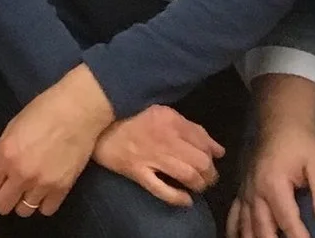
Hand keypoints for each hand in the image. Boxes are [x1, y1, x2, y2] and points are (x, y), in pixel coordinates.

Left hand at [0, 66, 113, 217]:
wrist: (78, 111)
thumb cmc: (42, 112)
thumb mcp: (11, 127)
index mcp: (5, 155)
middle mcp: (21, 173)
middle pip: (1, 206)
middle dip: (0, 199)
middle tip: (7, 189)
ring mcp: (42, 183)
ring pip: (23, 211)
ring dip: (22, 202)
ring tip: (26, 189)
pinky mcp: (62, 188)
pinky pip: (46, 210)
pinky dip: (43, 203)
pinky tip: (43, 191)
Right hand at [95, 105, 221, 206]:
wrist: (96, 122)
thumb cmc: (131, 115)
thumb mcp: (163, 113)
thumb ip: (191, 129)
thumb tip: (218, 149)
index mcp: (172, 120)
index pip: (203, 142)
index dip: (212, 155)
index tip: (212, 161)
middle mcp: (165, 139)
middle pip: (200, 162)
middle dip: (210, 173)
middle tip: (208, 178)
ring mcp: (150, 157)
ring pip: (187, 175)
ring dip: (198, 185)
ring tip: (198, 187)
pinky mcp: (137, 171)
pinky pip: (162, 189)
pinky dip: (178, 197)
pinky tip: (186, 200)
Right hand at [228, 78, 314, 237]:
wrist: (280, 123)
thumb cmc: (303, 144)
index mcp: (274, 184)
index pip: (287, 221)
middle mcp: (255, 191)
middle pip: (262, 229)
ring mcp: (246, 192)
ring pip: (245, 226)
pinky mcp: (242, 191)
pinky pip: (234, 216)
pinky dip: (235, 231)